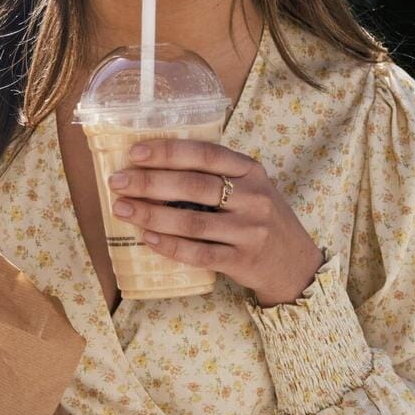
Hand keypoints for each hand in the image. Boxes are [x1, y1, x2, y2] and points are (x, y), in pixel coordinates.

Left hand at [106, 138, 324, 308]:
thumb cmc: (262, 218)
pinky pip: (198, 253)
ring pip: (192, 222)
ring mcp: (249, 231)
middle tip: (118, 182)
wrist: (295, 263)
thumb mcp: (252, 187)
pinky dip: (169, 245)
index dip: (167, 152)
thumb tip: (156, 165)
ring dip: (151, 214)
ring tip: (122, 209)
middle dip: (149, 182)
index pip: (205, 154)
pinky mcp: (242, 261)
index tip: (134, 153)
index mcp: (252, 171)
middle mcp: (253, 197)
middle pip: (193, 186)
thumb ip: (218, 175)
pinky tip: (147, 238)